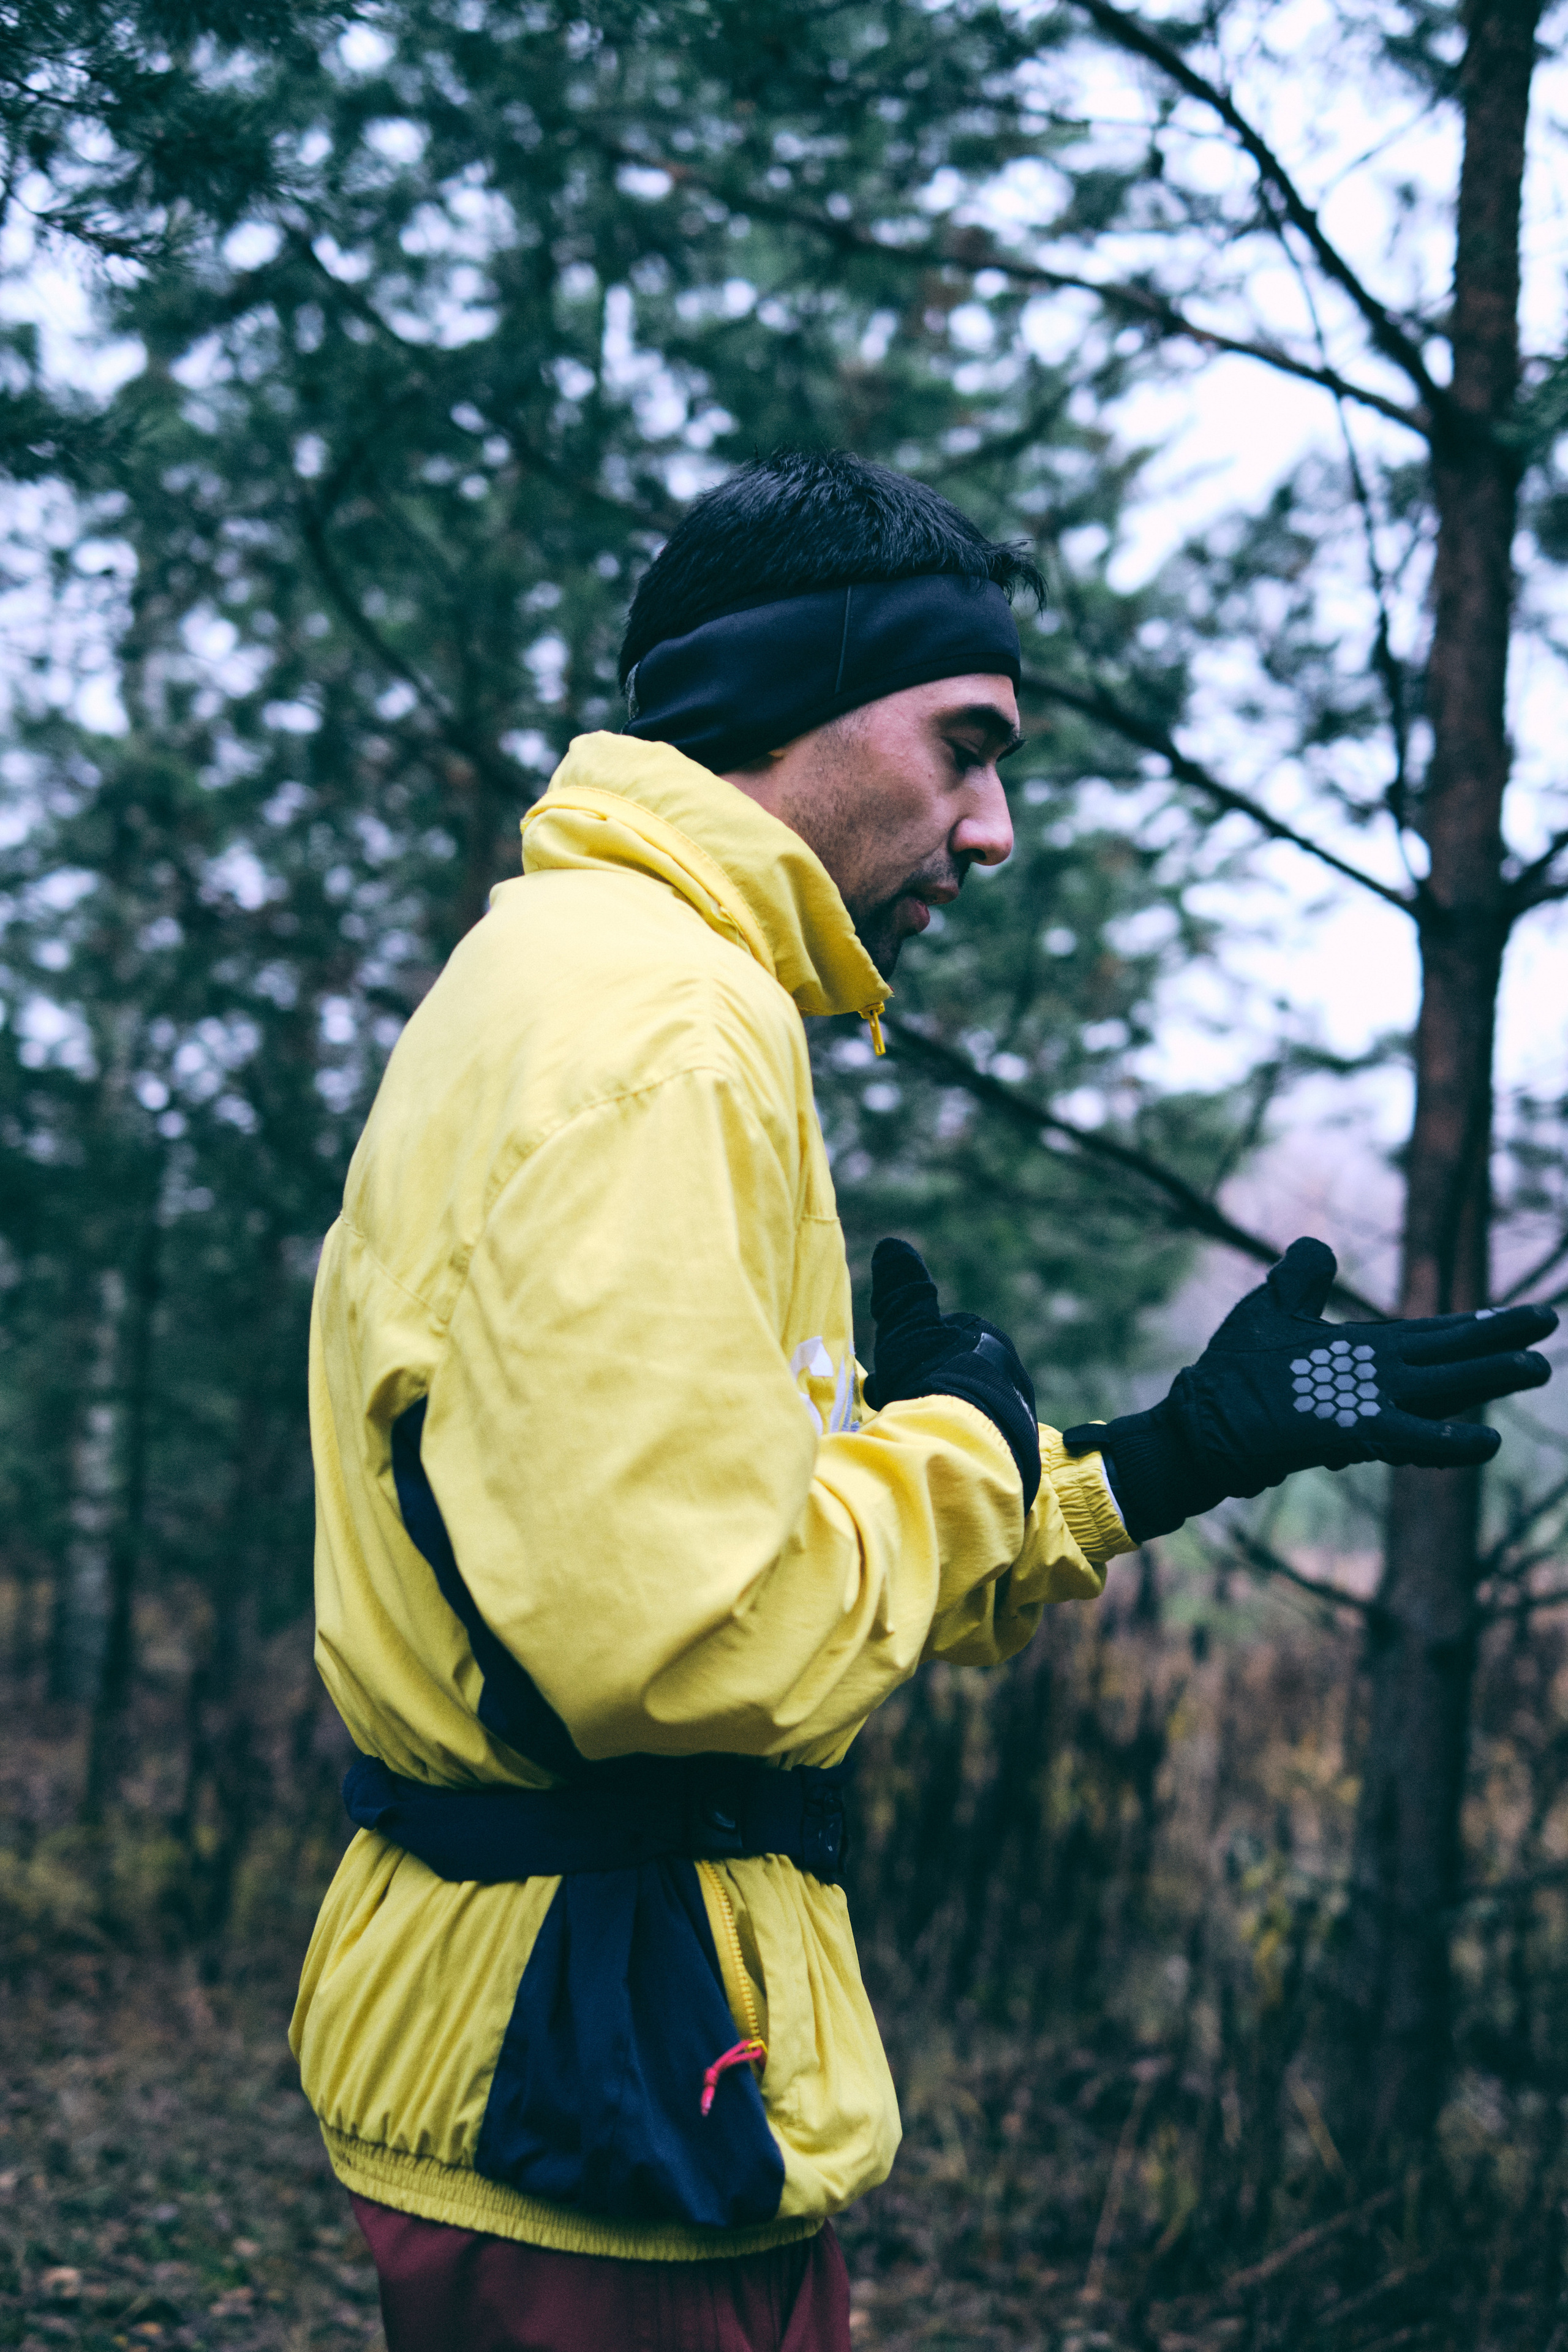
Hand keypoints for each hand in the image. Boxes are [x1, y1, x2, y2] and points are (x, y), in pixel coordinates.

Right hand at [865, 1238, 1040, 1512]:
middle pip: (960, 1379)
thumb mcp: (908, 1325)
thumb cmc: (934, 1377)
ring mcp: (1018, 1418)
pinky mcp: (1020, 1458)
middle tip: (901, 1410)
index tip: (895, 1374)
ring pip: (972, 1415)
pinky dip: (961, 1452)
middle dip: (930, 1391)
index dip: (916, 1354)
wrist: (969, 1441)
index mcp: (989, 1340)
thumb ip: (902, 1289)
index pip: (949, 1338)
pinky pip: (982, 1448)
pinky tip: (940, 1461)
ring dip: (946, 1423)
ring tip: (917, 1440)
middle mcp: (1011, 1375)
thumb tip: (892, 1245)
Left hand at [1063, 1236, 1556, 1543]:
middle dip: (1497, 1343)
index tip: (1523, 1316)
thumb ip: (1301, 1280)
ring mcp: (1364, 1406)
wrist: (1198, 1429)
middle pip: (1448, 1357)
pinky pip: (1407, 1439)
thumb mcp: (1271, 1311)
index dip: (1477, 1325)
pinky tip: (1487, 1442)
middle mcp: (1374, 1381)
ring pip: (1440, 1390)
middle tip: (1548, 1326)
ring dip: (1486, 1380)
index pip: (1432, 1336)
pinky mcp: (1347, 1434)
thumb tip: (1315, 1246)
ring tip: (1535, 1367)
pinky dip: (1446, 1442)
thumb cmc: (1235, 1377)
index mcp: (1365, 1353)